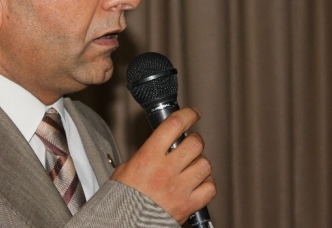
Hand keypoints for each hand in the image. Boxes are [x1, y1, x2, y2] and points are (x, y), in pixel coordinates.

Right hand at [110, 107, 215, 223]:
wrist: (125, 223)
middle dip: (194, 141)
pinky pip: (210, 187)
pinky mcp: (189, 204)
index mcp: (149, 156)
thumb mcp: (126, 167)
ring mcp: (180, 187)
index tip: (193, 114)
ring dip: (200, 163)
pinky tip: (198, 183)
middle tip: (190, 144)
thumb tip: (159, 144)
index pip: (174, 125)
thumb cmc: (122, 198)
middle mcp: (166, 169)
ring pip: (205, 164)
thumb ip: (146, 153)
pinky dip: (207, 184)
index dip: (188, 115)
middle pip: (195, 143)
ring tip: (192, 166)